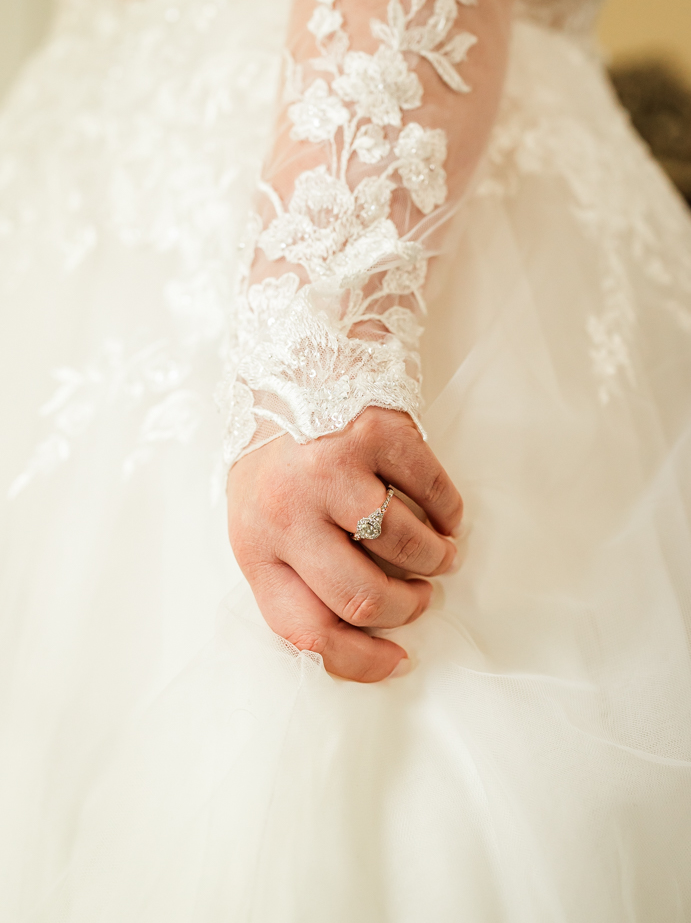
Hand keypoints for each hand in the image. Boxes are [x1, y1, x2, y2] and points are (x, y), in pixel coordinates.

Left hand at [227, 407, 462, 682]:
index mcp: (254, 544)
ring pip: (407, 547)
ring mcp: (333, 469)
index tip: (396, 659)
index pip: (304, 630)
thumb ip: (297, 574)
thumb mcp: (263, 521)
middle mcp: (288, 510)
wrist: (289, 370)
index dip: (359, 660)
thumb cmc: (280, 461)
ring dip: (434, 561)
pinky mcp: (376, 432)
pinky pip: (434, 492)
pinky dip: (450, 513)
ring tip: (437, 555)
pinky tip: (444, 516)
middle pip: (363, 598)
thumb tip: (365, 634)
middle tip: (418, 597)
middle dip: (406, 608)